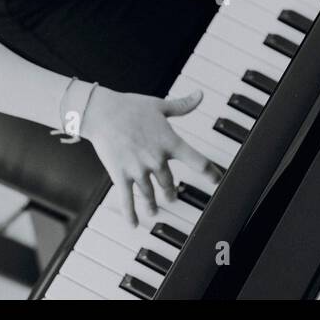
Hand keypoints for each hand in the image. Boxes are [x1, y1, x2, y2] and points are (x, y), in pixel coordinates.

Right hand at [80, 86, 222, 226]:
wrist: (102, 113)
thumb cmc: (130, 107)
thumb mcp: (160, 105)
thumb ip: (182, 105)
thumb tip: (200, 95)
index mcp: (170, 142)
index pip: (197, 161)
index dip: (210, 172)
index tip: (217, 180)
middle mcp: (157, 159)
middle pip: (170, 183)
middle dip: (171, 192)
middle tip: (173, 196)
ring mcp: (138, 170)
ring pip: (150, 194)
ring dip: (153, 204)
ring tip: (155, 211)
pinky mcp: (121, 175)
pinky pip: (127, 200)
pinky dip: (131, 214)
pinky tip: (134, 224)